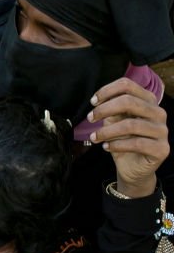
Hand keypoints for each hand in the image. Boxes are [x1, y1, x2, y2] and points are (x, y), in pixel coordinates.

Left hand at [88, 77, 168, 197]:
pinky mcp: (162, 149)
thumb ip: (111, 109)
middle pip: (129, 102)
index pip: (128, 86)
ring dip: (107, 131)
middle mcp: (158, 113)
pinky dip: (116, 145)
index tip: (93, 102)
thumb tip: (99, 100)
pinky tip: (106, 147)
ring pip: (131, 125)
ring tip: (94, 137)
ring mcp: (162, 131)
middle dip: (104, 109)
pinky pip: (137, 144)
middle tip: (90, 118)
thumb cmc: (123, 141)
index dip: (107, 91)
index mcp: (148, 101)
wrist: (132, 167)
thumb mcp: (114, 121)